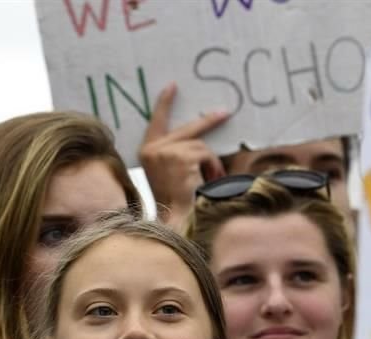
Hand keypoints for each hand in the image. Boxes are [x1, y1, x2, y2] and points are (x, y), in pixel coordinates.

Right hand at [139, 82, 229, 230]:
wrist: (176, 219)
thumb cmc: (176, 201)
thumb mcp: (171, 172)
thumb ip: (177, 153)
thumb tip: (199, 139)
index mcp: (146, 152)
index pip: (156, 122)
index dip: (164, 104)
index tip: (172, 87)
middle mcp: (152, 149)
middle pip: (187, 129)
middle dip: (208, 122)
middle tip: (225, 113)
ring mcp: (165, 151)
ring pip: (200, 145)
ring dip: (210, 162)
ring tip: (208, 180)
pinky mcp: (180, 156)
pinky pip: (205, 154)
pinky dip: (211, 166)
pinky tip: (206, 180)